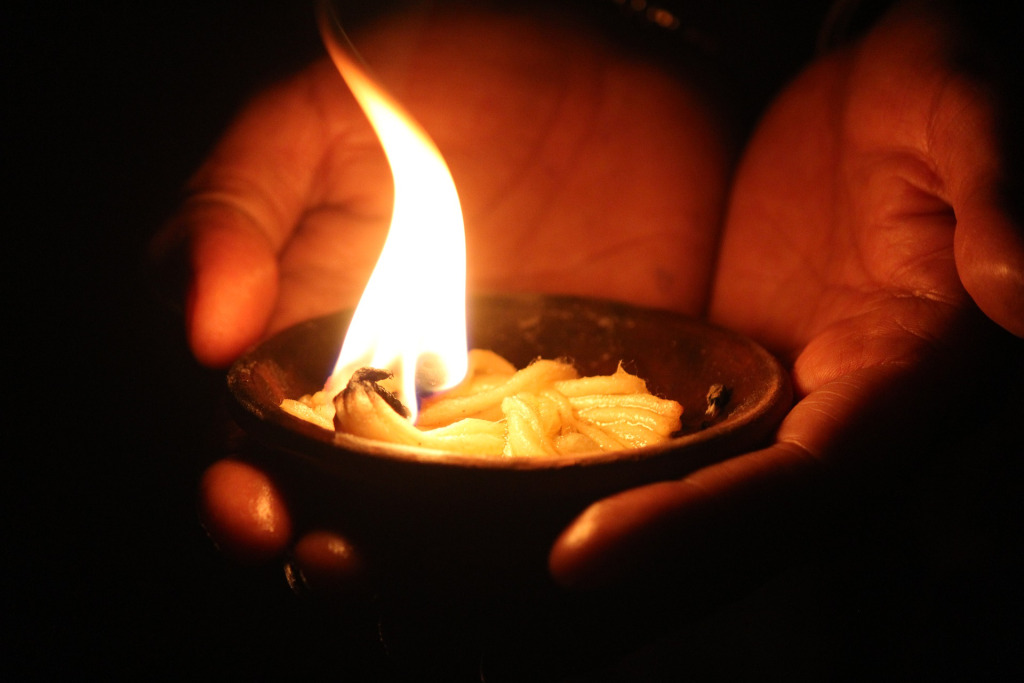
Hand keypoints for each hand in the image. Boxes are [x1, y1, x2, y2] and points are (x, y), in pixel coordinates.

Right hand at [154, 7, 730, 581]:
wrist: (607, 71)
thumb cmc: (443, 82)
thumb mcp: (315, 127)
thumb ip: (236, 211)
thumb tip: (203, 329)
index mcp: (318, 353)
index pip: (262, 455)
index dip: (245, 497)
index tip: (255, 511)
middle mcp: (406, 408)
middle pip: (356, 516)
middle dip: (338, 558)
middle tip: (343, 563)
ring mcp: (504, 423)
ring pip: (458, 532)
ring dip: (437, 571)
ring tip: (435, 580)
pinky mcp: (602, 421)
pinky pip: (576, 496)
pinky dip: (565, 531)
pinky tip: (559, 541)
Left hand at [549, 1, 1022, 590]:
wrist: (877, 89)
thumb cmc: (933, 90)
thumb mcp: (965, 110)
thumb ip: (994, 191)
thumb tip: (1021, 294)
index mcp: (910, 370)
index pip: (809, 481)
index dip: (705, 526)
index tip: (579, 556)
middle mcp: (845, 410)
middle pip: (747, 524)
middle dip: (647, 570)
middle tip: (531, 590)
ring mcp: (783, 394)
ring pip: (705, 496)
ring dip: (624, 544)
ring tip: (510, 572)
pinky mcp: (734, 365)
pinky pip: (674, 437)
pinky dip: (612, 474)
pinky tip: (531, 484)